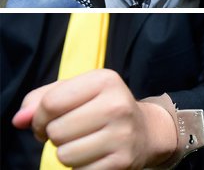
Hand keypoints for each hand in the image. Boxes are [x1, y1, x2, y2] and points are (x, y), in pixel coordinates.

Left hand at [11, 69, 176, 168]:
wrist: (146, 132)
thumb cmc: (101, 109)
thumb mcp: (76, 93)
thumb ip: (40, 100)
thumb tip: (19, 120)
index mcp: (105, 80)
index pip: (50, 103)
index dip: (40, 117)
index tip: (50, 121)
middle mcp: (118, 105)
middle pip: (56, 130)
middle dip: (56, 135)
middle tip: (73, 132)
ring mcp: (123, 134)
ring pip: (64, 154)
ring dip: (67, 153)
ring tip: (84, 144)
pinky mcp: (123, 161)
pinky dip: (81, 167)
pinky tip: (96, 156)